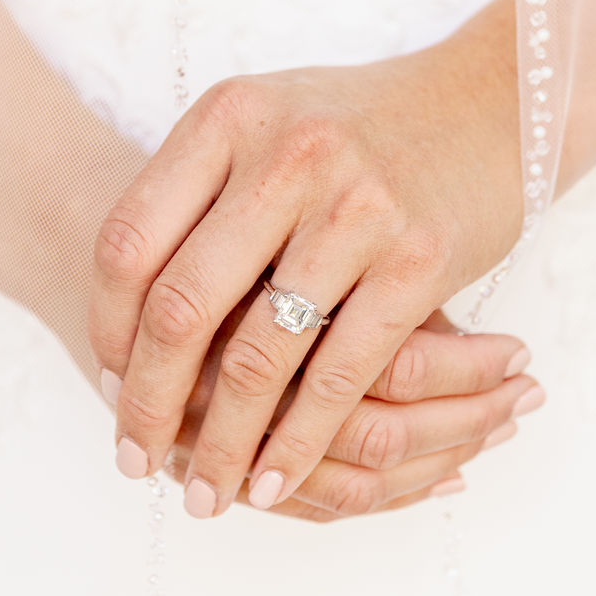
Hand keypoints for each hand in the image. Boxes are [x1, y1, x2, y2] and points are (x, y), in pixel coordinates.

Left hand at [89, 0, 523, 516]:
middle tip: (134, 461)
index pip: (129, 241)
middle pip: (182, 306)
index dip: (107, 328)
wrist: (488, 102)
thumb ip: (201, 196)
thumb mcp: (270, 125)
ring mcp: (355, 207)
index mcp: (229, 116)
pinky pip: (339, 374)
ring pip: (259, 357)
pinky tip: (276, 480)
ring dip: (224, 444)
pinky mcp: (419, 259)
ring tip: (207, 493)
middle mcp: (285, 155)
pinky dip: (300, 442)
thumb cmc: (362, 125)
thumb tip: (129, 333)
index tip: (109, 383)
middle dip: (148, 404)